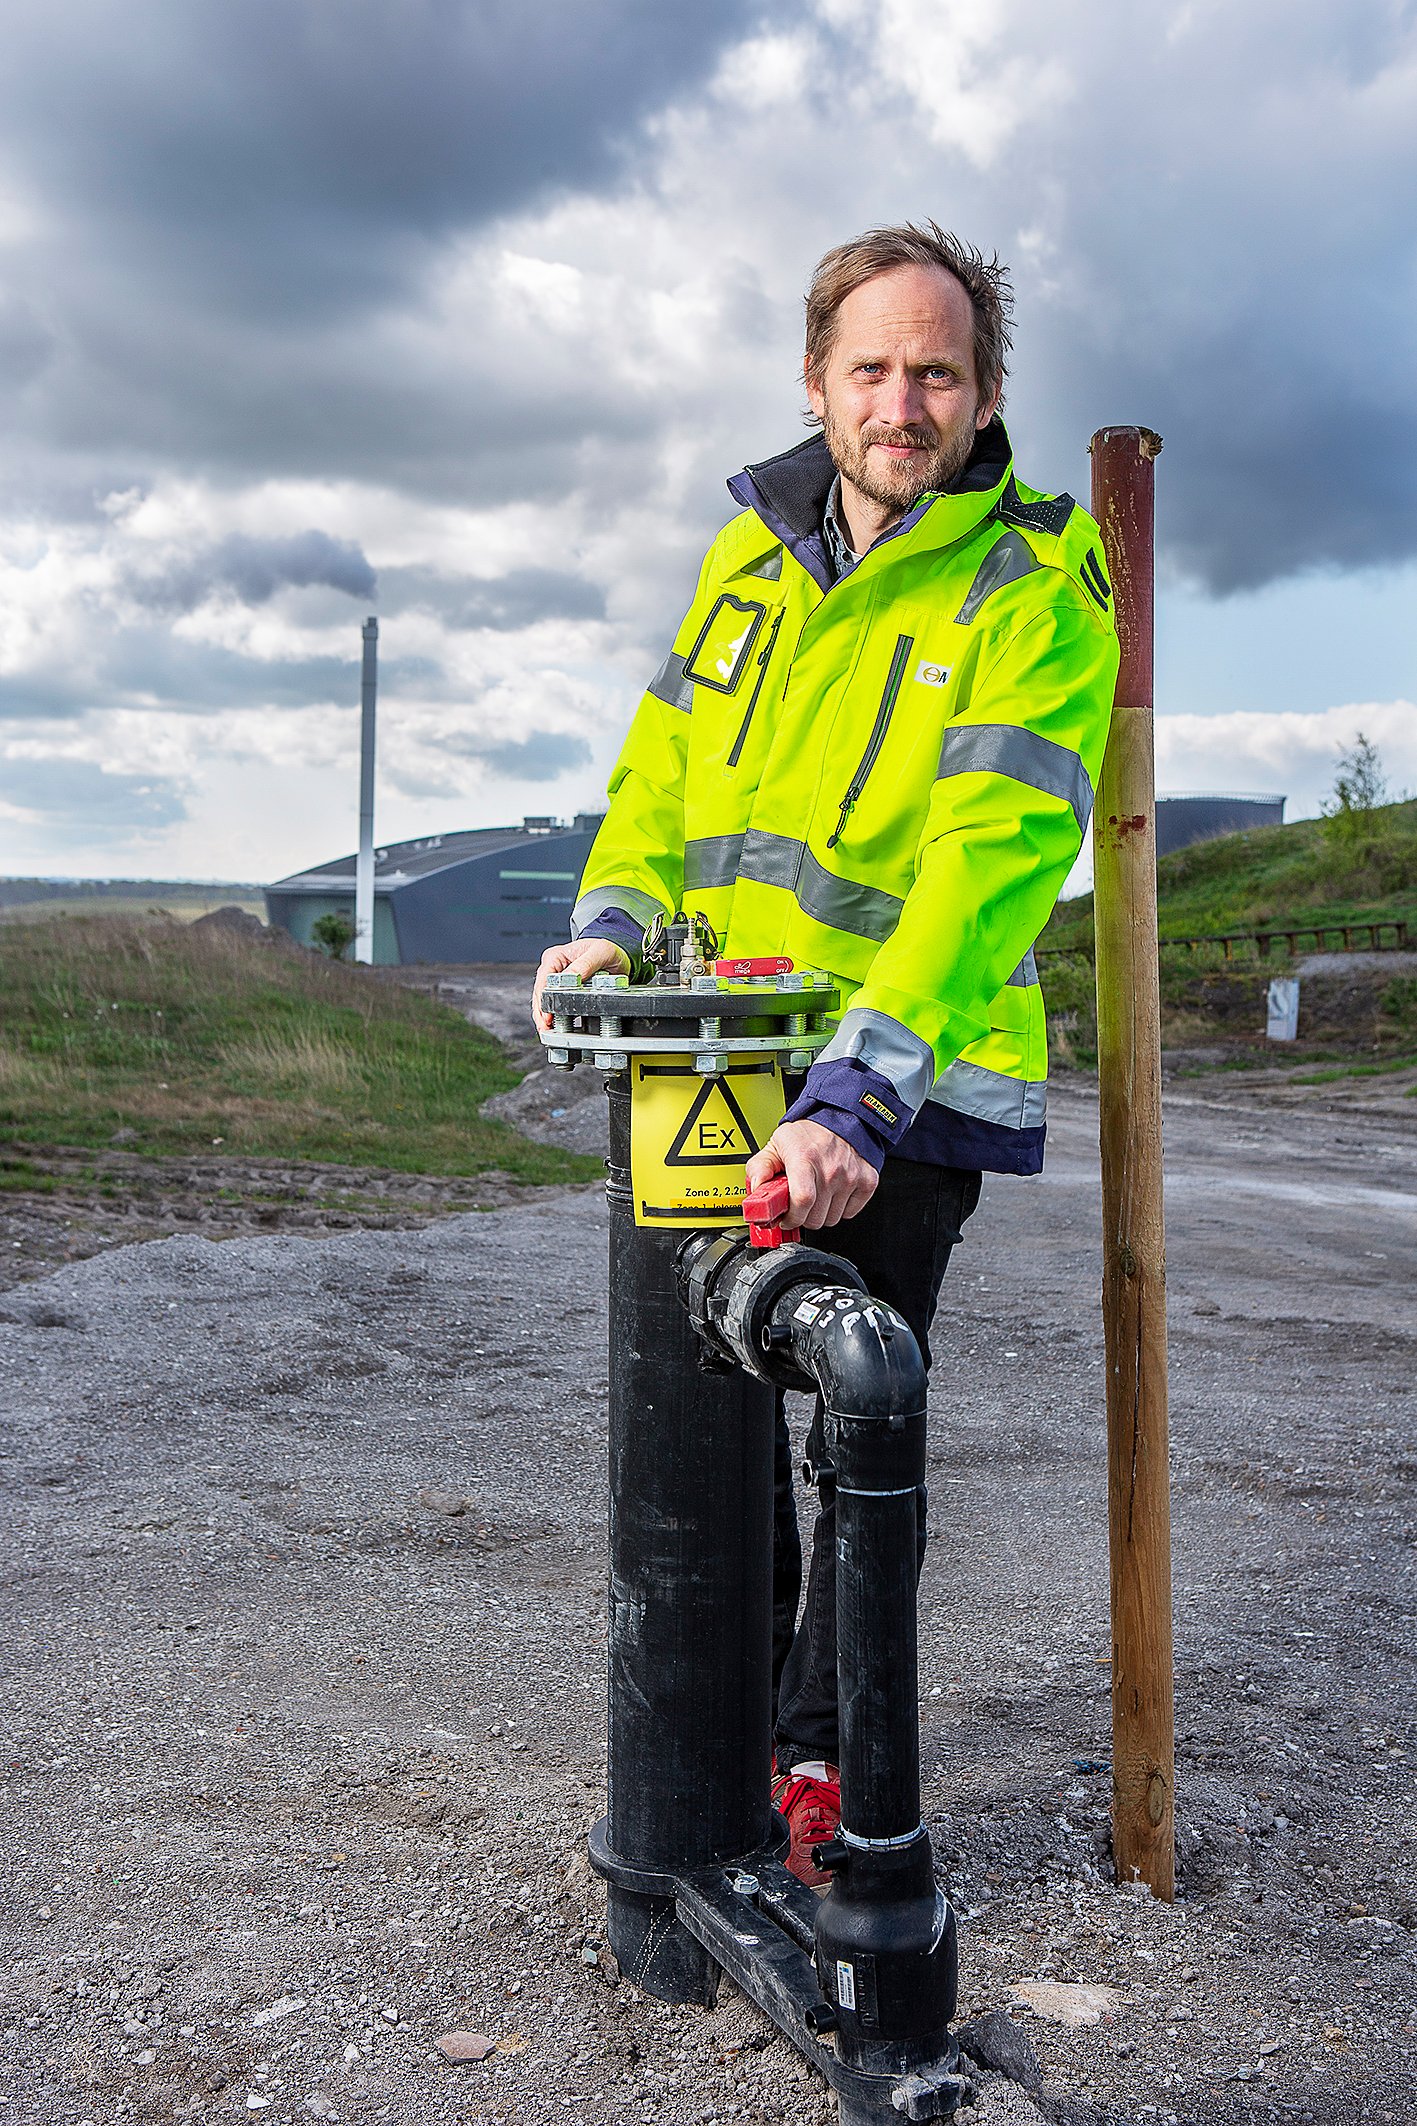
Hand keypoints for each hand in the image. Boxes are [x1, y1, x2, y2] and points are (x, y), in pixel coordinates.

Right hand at [532, 937, 630, 1032]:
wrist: (618, 953)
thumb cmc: (608, 948)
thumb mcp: (599, 952)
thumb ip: (585, 965)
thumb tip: (570, 978)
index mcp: (556, 956)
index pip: (543, 979)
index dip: (543, 998)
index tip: (546, 1014)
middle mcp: (553, 968)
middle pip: (540, 993)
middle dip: (541, 1011)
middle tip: (545, 1027)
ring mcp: (557, 980)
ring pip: (545, 1001)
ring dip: (545, 1016)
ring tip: (547, 1030)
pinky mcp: (565, 990)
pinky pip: (556, 1004)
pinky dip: (554, 1016)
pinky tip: (554, 1027)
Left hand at [744, 1118, 878, 1230]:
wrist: (841, 1117)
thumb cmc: (809, 1133)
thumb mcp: (776, 1144)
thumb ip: (759, 1168)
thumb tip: (755, 1190)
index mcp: (805, 1158)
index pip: (801, 1201)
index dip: (791, 1218)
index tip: (785, 1218)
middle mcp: (831, 1168)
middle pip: (816, 1217)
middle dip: (802, 1217)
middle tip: (798, 1204)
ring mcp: (851, 1176)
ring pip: (832, 1219)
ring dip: (821, 1213)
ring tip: (816, 1195)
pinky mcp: (867, 1181)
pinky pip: (850, 1213)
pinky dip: (840, 1209)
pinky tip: (833, 1194)